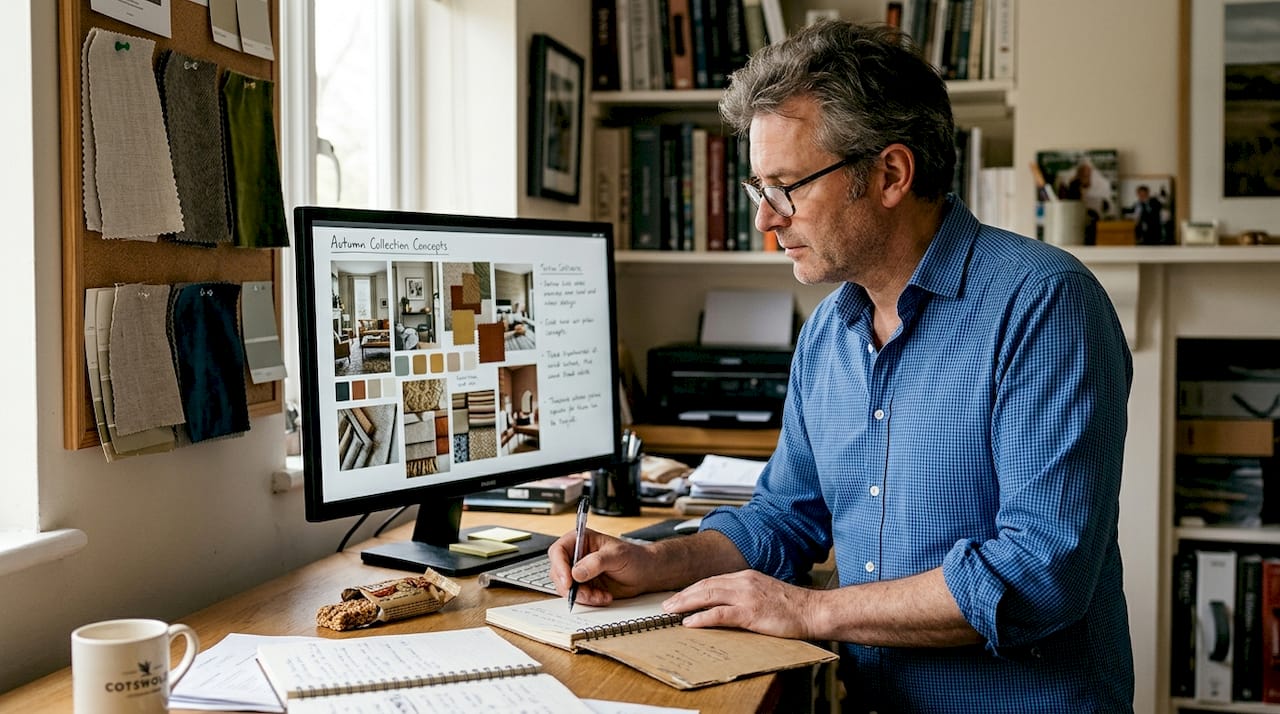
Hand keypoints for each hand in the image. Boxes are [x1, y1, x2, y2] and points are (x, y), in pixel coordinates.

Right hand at [547, 528, 652, 605]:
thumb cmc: (634, 557)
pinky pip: (578, 597)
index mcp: (581, 540)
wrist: (645, 574)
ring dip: (582, 596)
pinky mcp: (585, 587)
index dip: (560, 566)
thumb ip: (596, 562)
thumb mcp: (617, 555)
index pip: (559, 551)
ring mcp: (579, 573)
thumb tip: (576, 573)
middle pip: (558, 572)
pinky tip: (604, 597)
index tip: (568, 581)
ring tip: (601, 596)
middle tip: (586, 594)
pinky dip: (589, 601)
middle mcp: (576, 556)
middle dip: (571, 587)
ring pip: (566, 588)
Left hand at [661, 569, 822, 640]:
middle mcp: (744, 582)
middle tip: (666, 604)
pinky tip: (690, 623)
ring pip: (708, 596)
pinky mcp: (751, 613)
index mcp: (746, 577)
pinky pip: (720, 614)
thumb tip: (724, 605)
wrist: (813, 610)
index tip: (679, 596)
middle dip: (683, 595)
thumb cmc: (792, 606)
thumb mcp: (764, 593)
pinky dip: (702, 618)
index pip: (712, 580)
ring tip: (671, 611)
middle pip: (705, 585)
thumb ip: (745, 594)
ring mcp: (747, 596)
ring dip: (686, 604)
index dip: (692, 589)